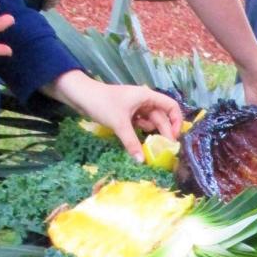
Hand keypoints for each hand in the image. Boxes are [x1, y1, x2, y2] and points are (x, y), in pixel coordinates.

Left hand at [44, 70, 181, 159]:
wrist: (80, 96)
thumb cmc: (102, 103)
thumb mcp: (119, 124)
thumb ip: (132, 142)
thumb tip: (141, 161)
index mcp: (147, 97)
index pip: (171, 107)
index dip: (176, 121)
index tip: (173, 137)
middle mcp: (144, 101)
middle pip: (161, 118)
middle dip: (164, 133)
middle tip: (165, 151)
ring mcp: (135, 107)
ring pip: (150, 122)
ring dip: (152, 134)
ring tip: (153, 150)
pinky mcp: (127, 114)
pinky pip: (139, 124)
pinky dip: (140, 133)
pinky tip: (139, 143)